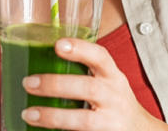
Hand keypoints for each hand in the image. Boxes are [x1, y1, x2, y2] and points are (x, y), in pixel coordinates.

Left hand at [20, 38, 167, 129]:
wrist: (139, 129)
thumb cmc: (110, 99)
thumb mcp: (104, 79)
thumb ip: (79, 69)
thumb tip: (31, 56)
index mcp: (112, 76)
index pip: (101, 57)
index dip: (81, 49)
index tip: (58, 45)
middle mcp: (114, 97)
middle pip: (88, 88)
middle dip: (56, 85)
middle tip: (28, 82)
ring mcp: (111, 120)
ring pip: (84, 120)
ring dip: (53, 116)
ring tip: (28, 113)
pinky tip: (40, 130)